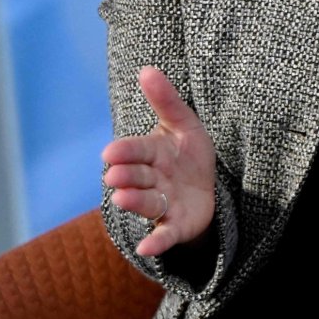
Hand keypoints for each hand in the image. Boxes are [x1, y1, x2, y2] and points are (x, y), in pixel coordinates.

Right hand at [101, 67, 215, 256]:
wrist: (208, 188)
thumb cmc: (188, 154)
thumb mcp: (184, 124)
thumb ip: (166, 100)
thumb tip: (147, 69)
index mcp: (151, 153)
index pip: (136, 150)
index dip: (124, 152)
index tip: (110, 153)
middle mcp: (152, 180)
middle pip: (137, 177)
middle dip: (126, 176)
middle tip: (114, 176)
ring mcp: (162, 204)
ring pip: (146, 203)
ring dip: (134, 202)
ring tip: (121, 199)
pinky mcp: (175, 226)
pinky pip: (165, 235)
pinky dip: (155, 242)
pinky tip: (146, 249)